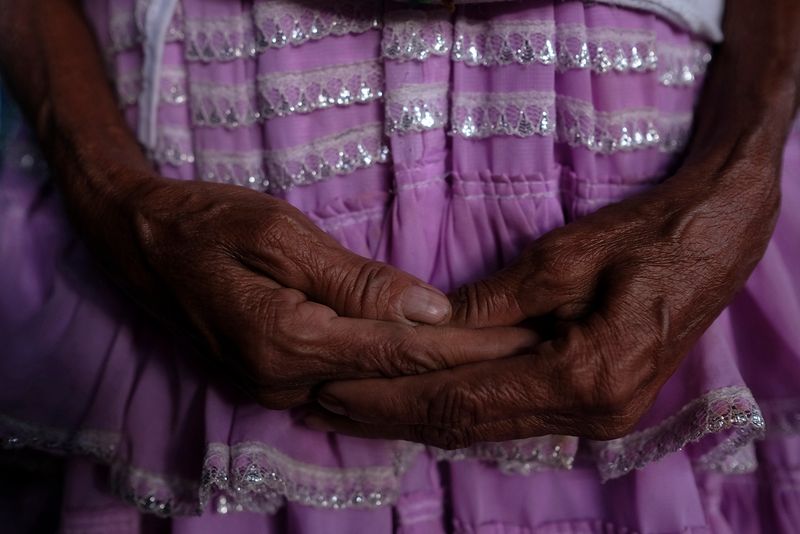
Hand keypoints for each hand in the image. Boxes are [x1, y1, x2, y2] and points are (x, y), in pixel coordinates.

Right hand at [89, 173, 535, 408]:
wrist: (139, 239)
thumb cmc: (206, 220)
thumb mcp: (278, 231)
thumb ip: (353, 280)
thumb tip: (428, 313)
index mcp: (289, 340)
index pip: (402, 351)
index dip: (470, 346)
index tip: (526, 335)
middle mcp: (285, 380)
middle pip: (398, 381)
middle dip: (471, 369)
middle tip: (536, 353)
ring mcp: (276, 390)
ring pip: (378, 394)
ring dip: (441, 382)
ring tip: (504, 370)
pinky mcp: (273, 383)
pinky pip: (351, 391)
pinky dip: (399, 386)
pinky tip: (435, 382)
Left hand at [308, 149, 780, 446]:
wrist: (719, 236)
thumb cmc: (649, 236)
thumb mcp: (565, 258)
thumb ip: (494, 303)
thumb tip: (428, 326)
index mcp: (584, 378)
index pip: (461, 400)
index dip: (391, 397)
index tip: (332, 388)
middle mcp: (589, 415)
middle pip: (465, 424)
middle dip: (389, 416)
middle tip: (320, 404)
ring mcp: (596, 417)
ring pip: (483, 426)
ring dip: (414, 418)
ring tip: (350, 408)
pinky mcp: (594, 405)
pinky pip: (508, 416)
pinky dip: (455, 409)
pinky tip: (415, 404)